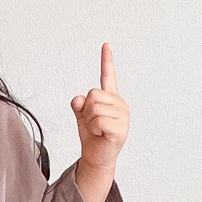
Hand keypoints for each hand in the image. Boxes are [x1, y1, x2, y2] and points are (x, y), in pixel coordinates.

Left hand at [71, 42, 129, 174]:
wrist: (96, 157)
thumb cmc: (92, 136)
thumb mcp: (81, 116)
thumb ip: (79, 105)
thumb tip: (78, 99)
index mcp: (111, 98)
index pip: (108, 76)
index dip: (107, 60)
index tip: (106, 45)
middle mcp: (119, 104)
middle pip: (93, 94)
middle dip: (87, 109)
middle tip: (93, 123)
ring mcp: (122, 116)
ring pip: (94, 108)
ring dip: (90, 121)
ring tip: (98, 130)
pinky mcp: (120, 129)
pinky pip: (98, 121)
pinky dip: (95, 129)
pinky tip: (101, 135)